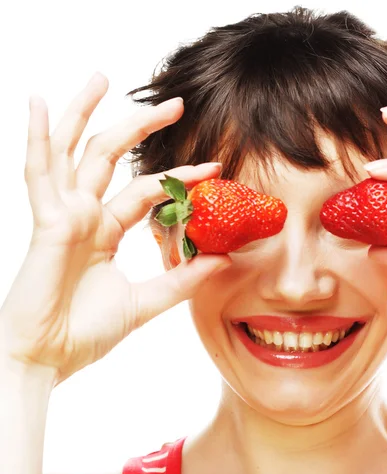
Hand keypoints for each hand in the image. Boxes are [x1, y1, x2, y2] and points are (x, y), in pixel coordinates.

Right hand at [0, 73, 230, 384]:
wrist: (47, 358)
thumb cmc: (85, 332)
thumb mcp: (145, 303)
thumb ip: (180, 280)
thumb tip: (224, 260)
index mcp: (105, 231)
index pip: (146, 191)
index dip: (179, 177)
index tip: (214, 165)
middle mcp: (84, 215)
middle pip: (112, 158)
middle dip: (140, 127)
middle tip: (175, 104)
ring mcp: (63, 214)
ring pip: (74, 151)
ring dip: (85, 113)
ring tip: (102, 77)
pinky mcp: (46, 222)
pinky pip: (38, 172)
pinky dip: (36, 137)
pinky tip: (36, 102)